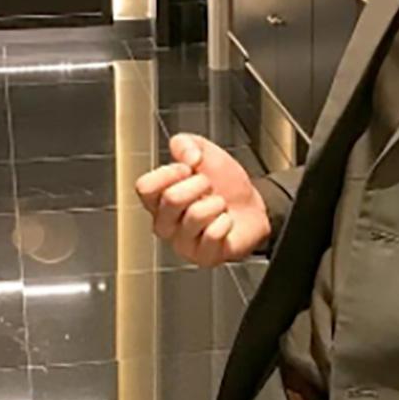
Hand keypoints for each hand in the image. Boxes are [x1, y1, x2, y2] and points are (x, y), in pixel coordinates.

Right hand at [134, 134, 271, 267]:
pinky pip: (212, 234)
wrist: (253, 206)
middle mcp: (165, 223)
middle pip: (171, 199)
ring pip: (195, 215)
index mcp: (158, 199)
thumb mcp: (204, 152)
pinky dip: (226, 222)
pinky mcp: (203, 256)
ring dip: (216, 203)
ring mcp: (183, 243)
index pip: (145, 186)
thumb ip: (185, 143)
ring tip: (219, 205)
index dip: (169, 173)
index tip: (187, 168)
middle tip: (209, 188)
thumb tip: (187, 155)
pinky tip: (225, 222)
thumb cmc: (224, 185)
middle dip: (199, 184)